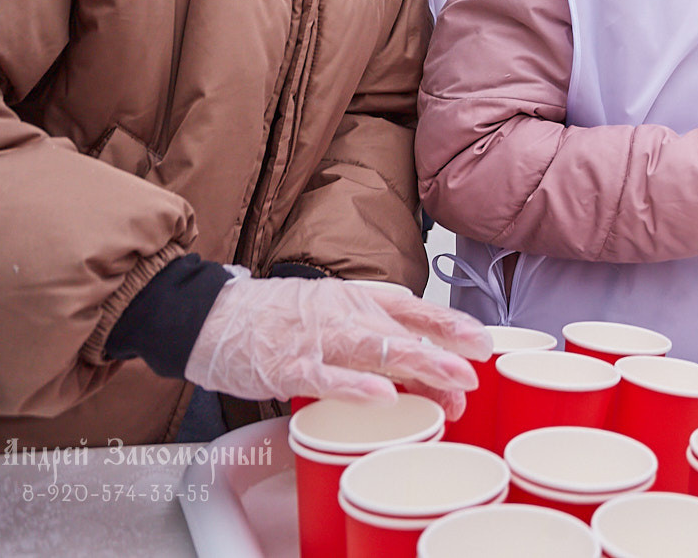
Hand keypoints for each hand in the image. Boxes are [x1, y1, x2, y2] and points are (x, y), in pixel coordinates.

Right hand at [185, 274, 489, 417]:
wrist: (213, 315)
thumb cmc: (277, 318)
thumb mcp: (334, 314)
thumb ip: (376, 338)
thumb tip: (424, 367)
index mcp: (360, 301)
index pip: (417, 309)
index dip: (452, 325)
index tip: (484, 342)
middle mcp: (346, 314)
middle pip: (404, 334)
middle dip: (443, 356)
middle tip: (474, 375)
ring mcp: (318, 339)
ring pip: (376, 351)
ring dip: (417, 366)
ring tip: (450, 382)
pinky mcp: (289, 366)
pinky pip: (328, 378)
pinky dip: (357, 387)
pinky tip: (383, 397)